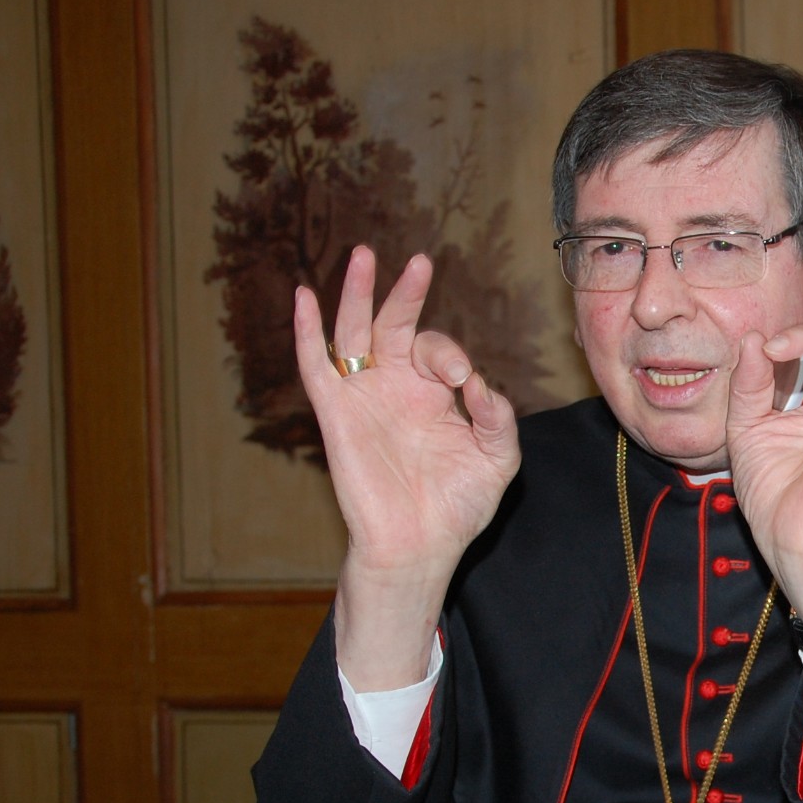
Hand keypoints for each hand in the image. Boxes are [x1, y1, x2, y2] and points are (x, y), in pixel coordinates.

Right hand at [294, 247, 519, 686]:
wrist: (419, 547)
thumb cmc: (457, 507)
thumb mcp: (497, 458)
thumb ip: (498, 416)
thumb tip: (478, 382)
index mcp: (433, 394)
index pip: (437, 350)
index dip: (450, 355)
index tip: (462, 382)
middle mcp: (396, 388)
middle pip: (395, 326)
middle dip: (405, 294)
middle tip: (419, 262)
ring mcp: (364, 397)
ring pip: (354, 334)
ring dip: (357, 294)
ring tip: (364, 256)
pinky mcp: (336, 414)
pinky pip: (315, 365)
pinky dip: (307, 330)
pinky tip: (304, 295)